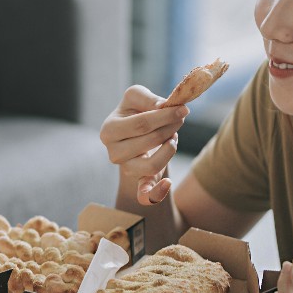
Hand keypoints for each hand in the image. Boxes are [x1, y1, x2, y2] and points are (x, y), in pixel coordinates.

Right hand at [99, 85, 188, 204]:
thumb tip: (163, 107)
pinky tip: (167, 183)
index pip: (141, 124)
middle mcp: (113, 152)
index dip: (165, 117)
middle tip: (180, 119)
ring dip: (170, 150)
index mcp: (109, 130)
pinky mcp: (138, 182)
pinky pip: (145, 195)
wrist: (132, 134)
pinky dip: (155, 194)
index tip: (183, 110)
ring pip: (152, 165)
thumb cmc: (134, 112)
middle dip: (170, 128)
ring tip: (173, 137)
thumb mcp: (136, 97)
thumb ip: (148, 98)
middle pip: (149, 141)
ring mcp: (126, 169)